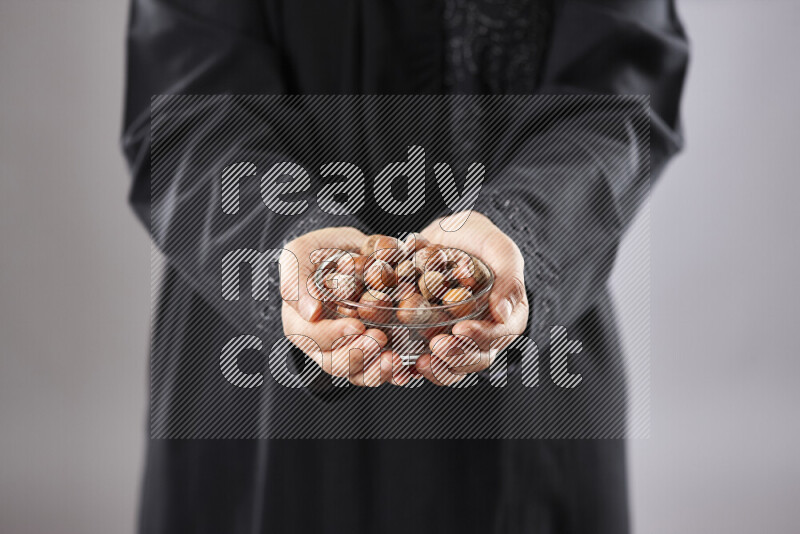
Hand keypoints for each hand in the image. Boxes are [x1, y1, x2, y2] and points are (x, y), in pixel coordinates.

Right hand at [280, 227, 413, 385]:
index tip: (356, 325)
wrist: (348, 252)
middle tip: (379, 339)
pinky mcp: (371, 351)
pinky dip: (394, 375)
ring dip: (375, 372)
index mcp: (299, 323)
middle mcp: (322, 343)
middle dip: (358, 355)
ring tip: (394, 360)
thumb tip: (311, 312)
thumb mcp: (297, 255)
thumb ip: (296, 280)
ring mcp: (347, 350)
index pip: (312, 337)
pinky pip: (379, 371)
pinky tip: (407, 371)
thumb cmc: (317, 251)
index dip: (333, 335)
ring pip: (357, 374)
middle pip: (334, 363)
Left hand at [414, 212, 528, 385]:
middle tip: (436, 345)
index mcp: (508, 315)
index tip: (461, 329)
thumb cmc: (476, 238)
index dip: (483, 337)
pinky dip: (414, 368)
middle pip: (477, 358)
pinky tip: (401, 366)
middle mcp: (485, 334)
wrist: (444, 236)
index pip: (501, 335)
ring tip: (420, 361)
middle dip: (457, 356)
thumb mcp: (498, 248)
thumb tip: (504, 313)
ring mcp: (458, 341)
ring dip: (437, 369)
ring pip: (453, 367)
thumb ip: (508, 277)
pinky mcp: (433, 340)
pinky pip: (428, 362)